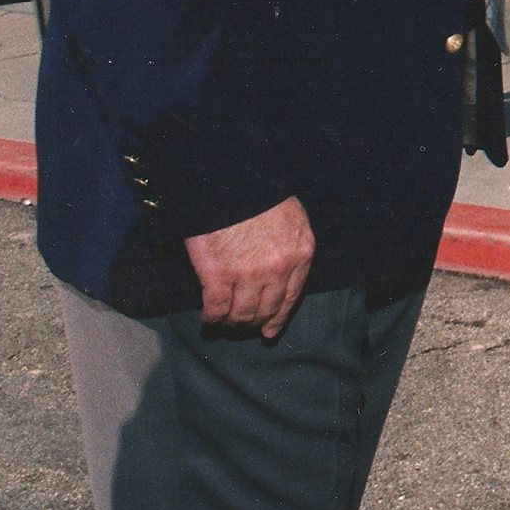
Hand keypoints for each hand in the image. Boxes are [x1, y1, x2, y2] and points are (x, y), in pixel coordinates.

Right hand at [183, 195, 314, 337]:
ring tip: (224, 323)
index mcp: (300, 252)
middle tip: (242, 327)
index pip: (291, 297)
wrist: (231, 178)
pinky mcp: (218, 274)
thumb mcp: (291, 218)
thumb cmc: (260, 193)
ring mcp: (248, 274)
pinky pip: (216, 309)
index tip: (270, 331)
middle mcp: (278, 268)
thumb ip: (290, 246)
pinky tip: (209, 318)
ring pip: (242, 315)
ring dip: (232, 323)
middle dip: (254, 323)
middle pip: (266, 310)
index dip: (278, 317)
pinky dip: (212, 318)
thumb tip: (281, 273)